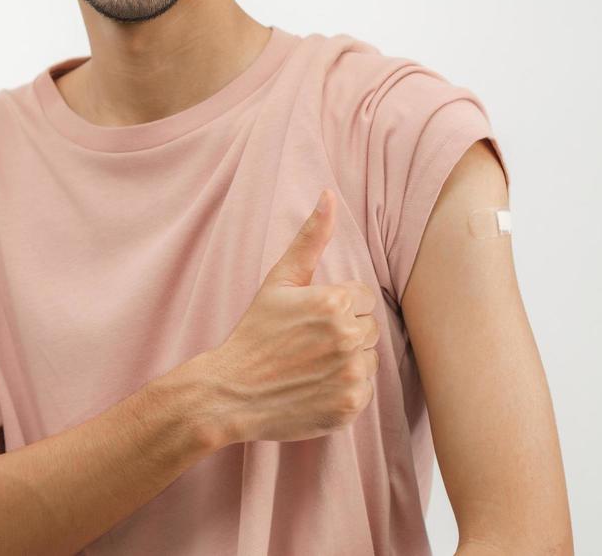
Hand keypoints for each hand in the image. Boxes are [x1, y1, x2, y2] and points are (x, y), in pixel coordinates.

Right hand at [201, 189, 380, 445]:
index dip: (337, 308)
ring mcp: (351, 374)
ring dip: (348, 361)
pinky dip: (345, 390)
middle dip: (345, 333)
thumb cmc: (255, 333)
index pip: (364, 298)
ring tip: (311, 366)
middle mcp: (347, 337)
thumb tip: (329, 195)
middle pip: (369, 328)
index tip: (310, 321)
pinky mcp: (351, 405)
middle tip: (308, 345)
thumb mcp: (279, 281)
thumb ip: (310, 238)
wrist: (231, 393)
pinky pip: (365, 389)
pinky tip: (316, 387)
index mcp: (333, 302)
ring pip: (369, 358)